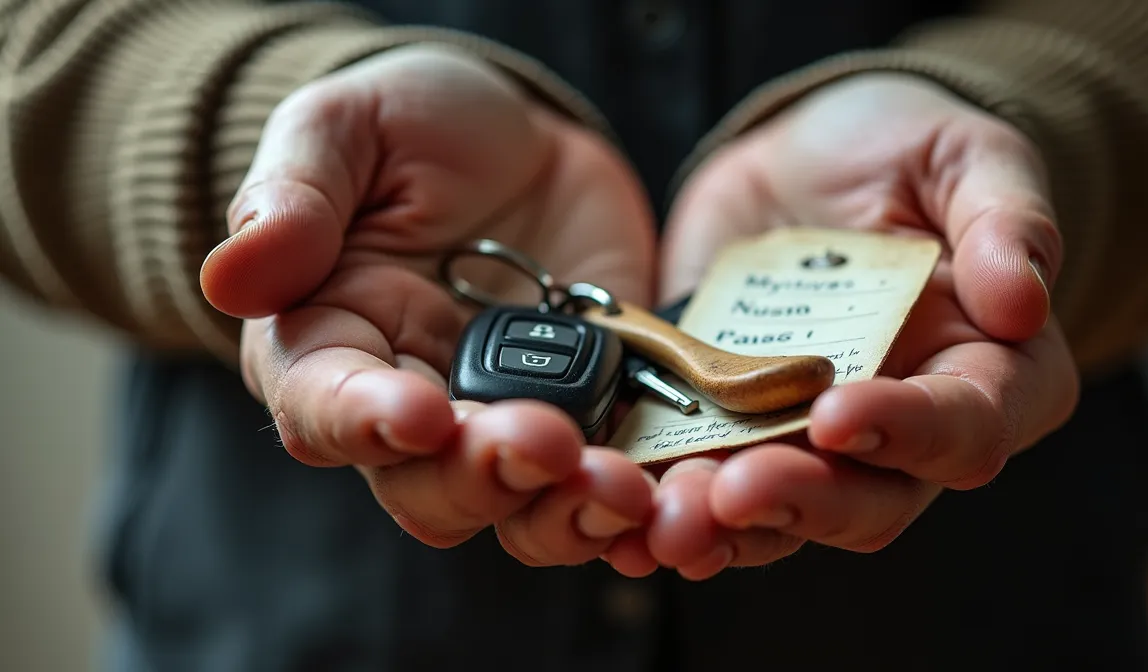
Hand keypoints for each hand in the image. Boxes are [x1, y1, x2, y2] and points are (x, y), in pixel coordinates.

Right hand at [199, 45, 656, 566]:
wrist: (521, 141)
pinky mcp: (589, 416)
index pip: (325, 408)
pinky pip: (605, 486)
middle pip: (427, 487)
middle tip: (546, 442)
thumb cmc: (415, 129)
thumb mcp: (350, 129)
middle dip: (482, 478)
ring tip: (622, 490)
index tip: (418, 414)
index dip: (365, 423)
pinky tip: (667, 503)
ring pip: (518, 510)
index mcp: (330, 345)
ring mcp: (505, 419)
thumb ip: (296, 195)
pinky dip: (633, 509)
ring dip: (565, 511)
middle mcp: (413, 405)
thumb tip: (232, 275)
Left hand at [628, 74, 1080, 578]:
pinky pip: (703, 490)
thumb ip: (1004, 218)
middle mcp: (903, 433)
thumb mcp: (964, 156)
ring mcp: (810, 443)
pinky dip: (663, 511)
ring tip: (667, 524)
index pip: (967, 428)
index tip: (840, 413)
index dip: (908, 432)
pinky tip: (620, 529)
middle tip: (734, 490)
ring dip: (723, 530)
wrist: (809, 158)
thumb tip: (1022, 299)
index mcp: (985, 373)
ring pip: (779, 518)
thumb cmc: (904, 152)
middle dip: (801, 501)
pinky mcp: (731, 433)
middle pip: (869, 502)